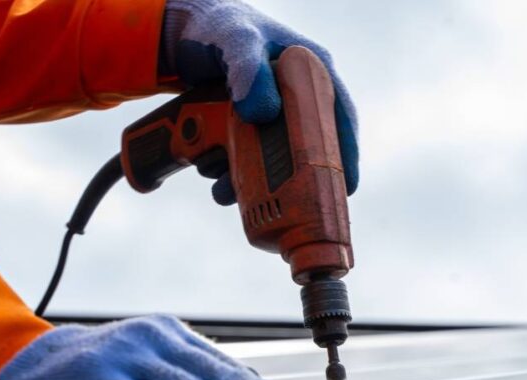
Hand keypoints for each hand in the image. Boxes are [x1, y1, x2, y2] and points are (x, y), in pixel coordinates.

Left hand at [159, 0, 358, 202]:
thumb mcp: (235, 39)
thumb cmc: (218, 26)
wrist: (181, 33)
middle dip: (292, 180)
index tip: (345, 187)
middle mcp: (297, 97)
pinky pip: (249, 162)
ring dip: (255, 184)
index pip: (339, 117)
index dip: (345, 155)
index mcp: (311, 70)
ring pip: (274, 162)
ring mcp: (272, 117)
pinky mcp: (249, 130)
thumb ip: (247, 68)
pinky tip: (219, 185)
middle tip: (285, 205)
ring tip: (230, 192)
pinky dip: (235, 177)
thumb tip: (263, 112)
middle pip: (308, 149)